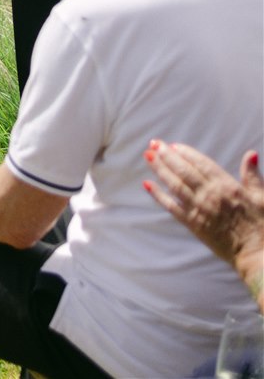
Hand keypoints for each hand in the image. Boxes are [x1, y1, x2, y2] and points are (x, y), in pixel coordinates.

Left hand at [144, 141, 263, 280]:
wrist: (258, 256)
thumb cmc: (263, 227)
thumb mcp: (262, 198)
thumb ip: (253, 176)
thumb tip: (251, 153)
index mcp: (228, 186)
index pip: (202, 164)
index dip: (186, 153)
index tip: (173, 145)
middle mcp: (210, 195)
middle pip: (184, 171)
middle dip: (167, 156)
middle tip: (154, 144)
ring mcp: (200, 210)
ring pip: (175, 185)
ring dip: (160, 170)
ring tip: (148, 156)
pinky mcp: (193, 224)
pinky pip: (172, 207)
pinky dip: (158, 195)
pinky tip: (147, 184)